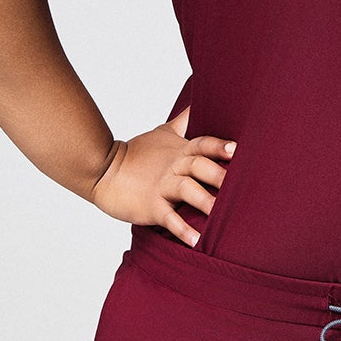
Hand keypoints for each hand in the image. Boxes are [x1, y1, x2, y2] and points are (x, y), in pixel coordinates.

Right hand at [91, 106, 235, 246]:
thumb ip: (184, 120)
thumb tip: (199, 99)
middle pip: (198, 166)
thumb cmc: (137, 153)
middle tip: (237, 184)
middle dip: (218, 174)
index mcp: (180, 151)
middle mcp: (174, 167)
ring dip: (204, 202)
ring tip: (220, 215)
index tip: (236, 150)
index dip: (218, 146)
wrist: (103, 170)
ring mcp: (162, 187)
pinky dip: (182, 230)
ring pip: (186, 191)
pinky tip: (196, 241)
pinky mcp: (151, 206)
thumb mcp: (163, 132)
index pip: (203, 144)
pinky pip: (169, 218)